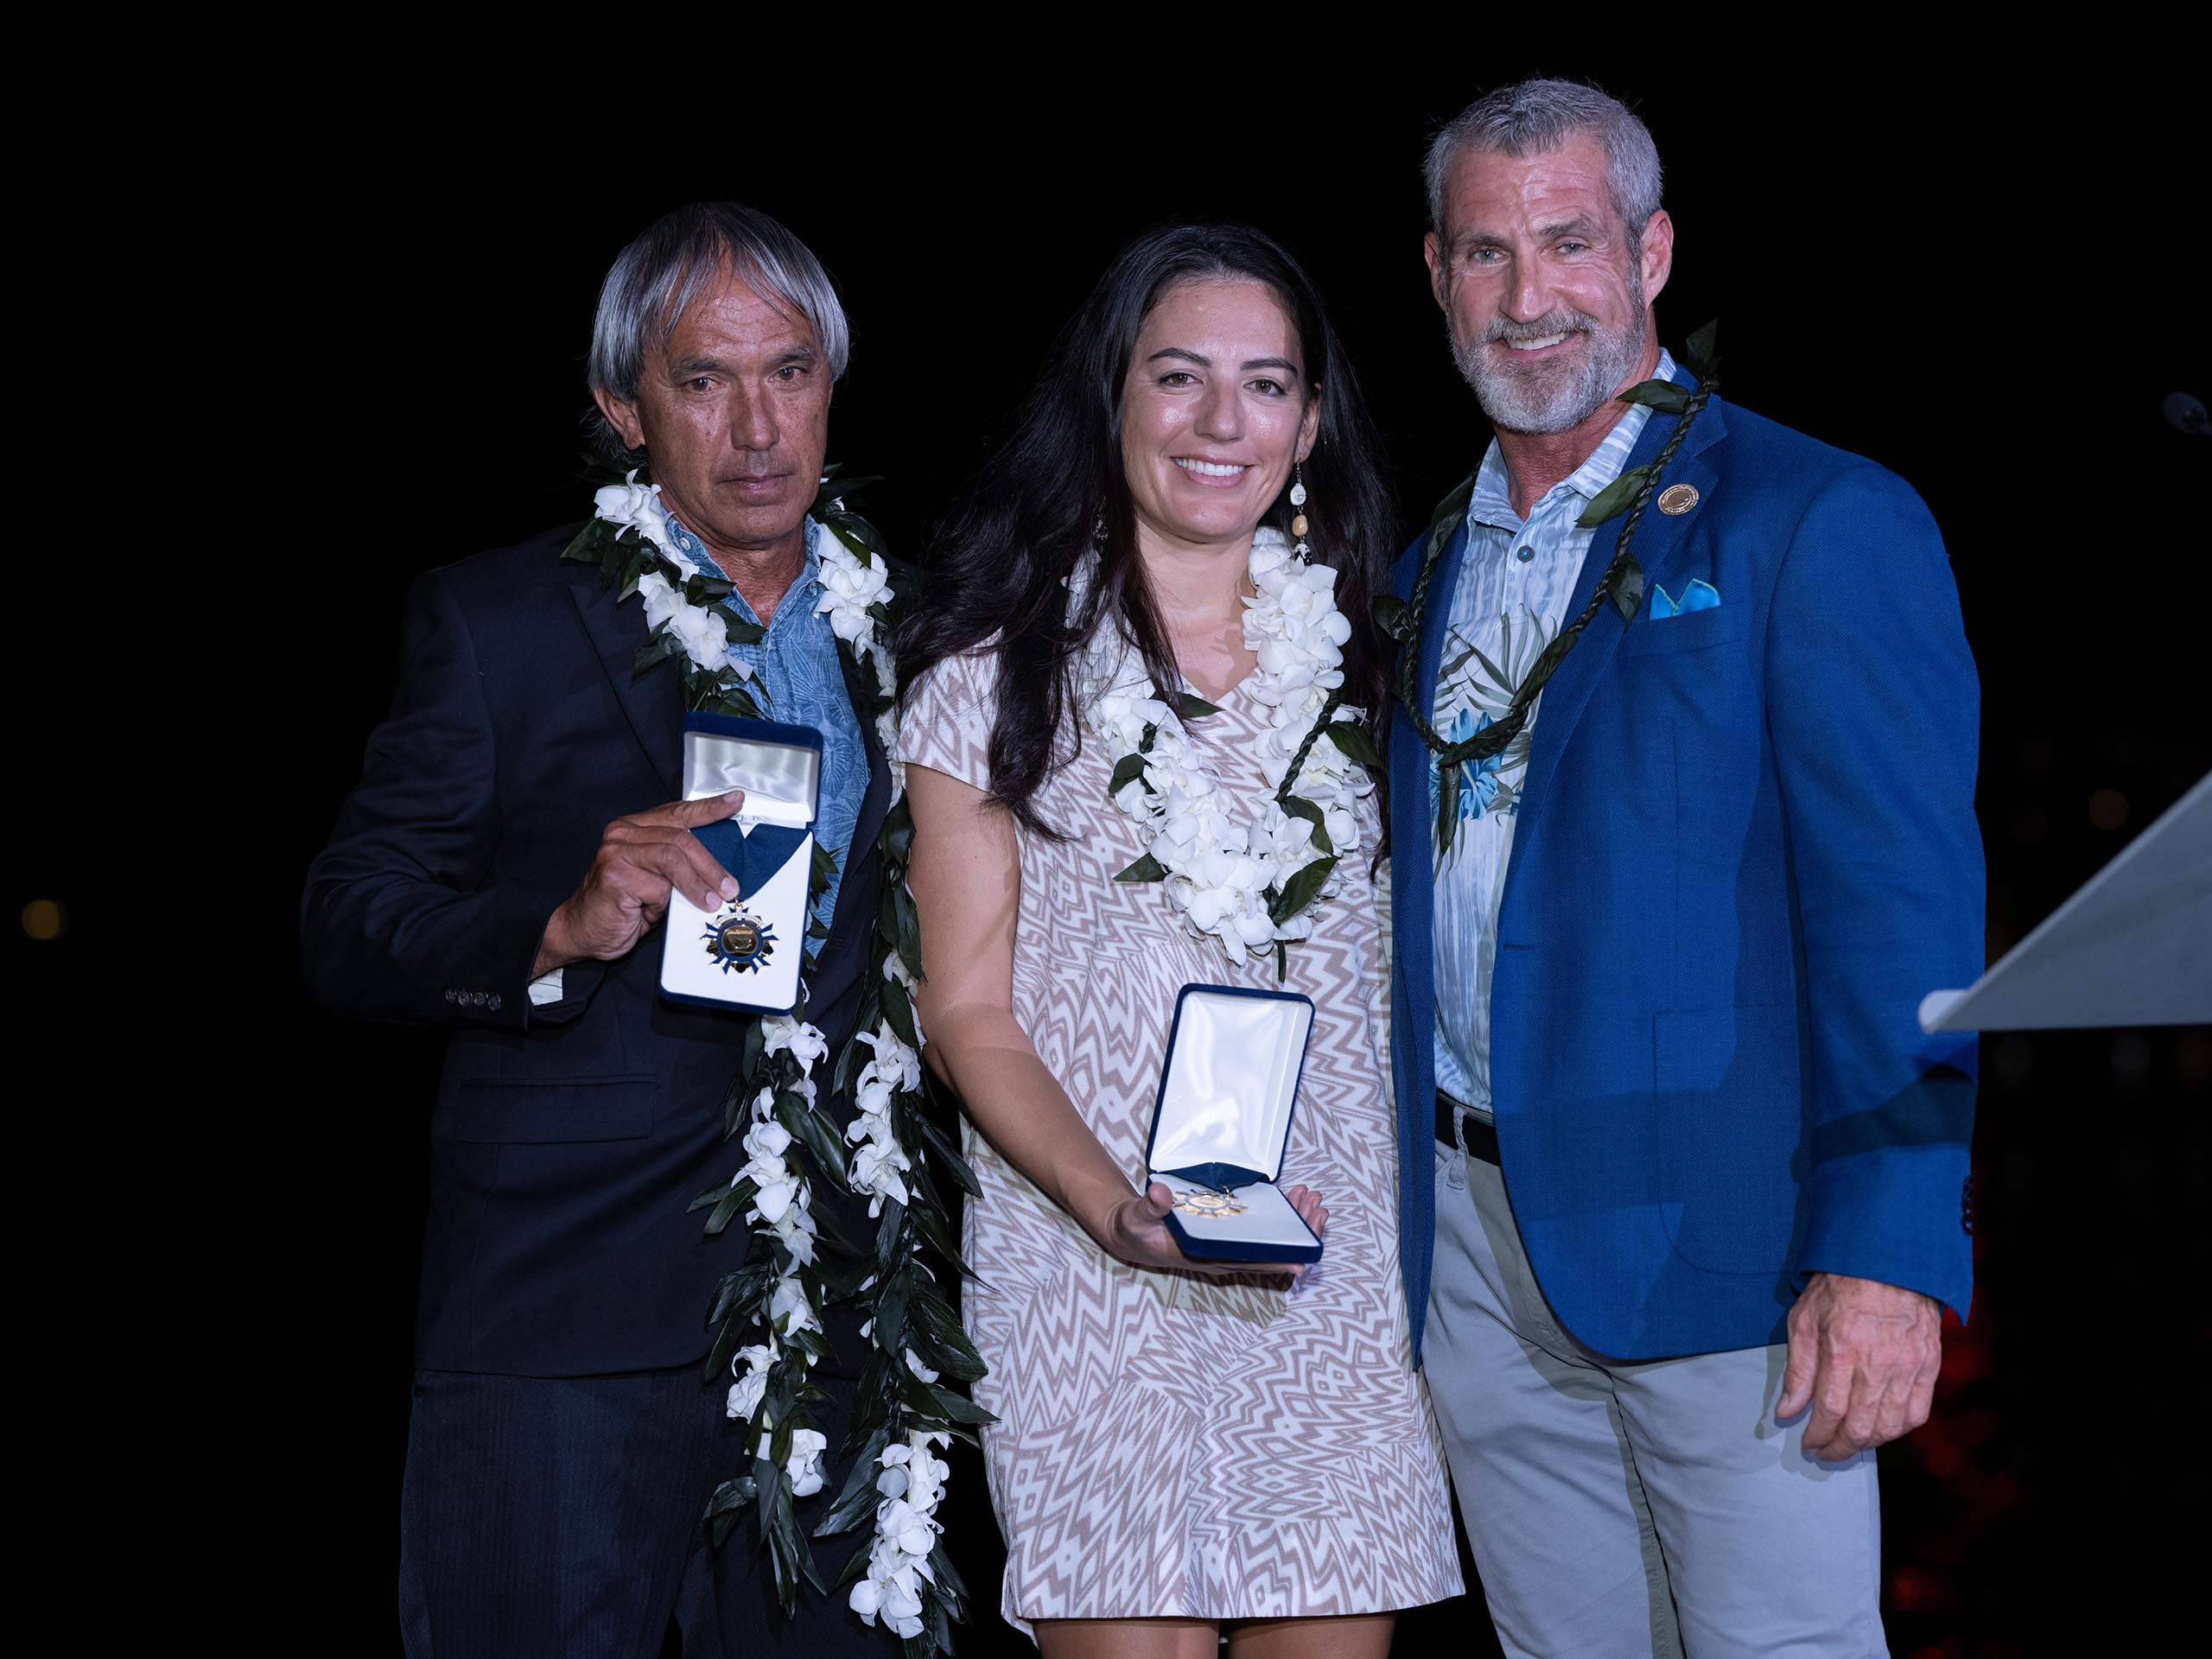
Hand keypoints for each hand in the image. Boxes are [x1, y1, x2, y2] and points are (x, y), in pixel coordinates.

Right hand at [533, 790, 745, 974]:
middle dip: (711, 865)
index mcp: (634, 828)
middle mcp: (622, 833)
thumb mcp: (656, 881)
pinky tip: (657, 912)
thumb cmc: (620, 908)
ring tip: (711, 900)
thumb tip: (718, 871)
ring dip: (698, 883)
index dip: (709, 808)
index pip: (678, 812)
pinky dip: (666, 902)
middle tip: (729, 886)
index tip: (734, 801)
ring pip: (673, 857)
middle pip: (681, 837)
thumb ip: (677, 867)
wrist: (582, 932)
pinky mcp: (615, 875)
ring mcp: (615, 852)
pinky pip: (658, 886)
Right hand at [1097, 1182, 1328, 1284]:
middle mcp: (1222, 1253)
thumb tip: (1161, 1193)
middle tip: (1319, 1212)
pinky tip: (1292, 1197)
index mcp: (1206, 1257)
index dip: (1276, 1262)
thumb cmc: (1138, 1230)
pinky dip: (1279, 1213)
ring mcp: (1228, 1243)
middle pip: (1268, 1250)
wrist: (1135, 1232)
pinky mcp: (1228, 1231)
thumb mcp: (1140, 1218)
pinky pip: (1261, 1227)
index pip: (1247, 1262)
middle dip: (1296, 1233)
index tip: (1303, 1262)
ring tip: (1313, 1201)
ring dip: (1293, 1222)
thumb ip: (1151, 1207)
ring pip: (1270, 1238)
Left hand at [1777, 1272, 1942, 1460]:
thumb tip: (1786, 1412)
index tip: (1809, 1443)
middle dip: (1840, 1448)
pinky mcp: (1929, 1366)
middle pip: (1861, 1426)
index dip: (1818, 1435)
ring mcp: (1908, 1366)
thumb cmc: (1839, 1287)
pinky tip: (1882, 1430)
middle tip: (1826, 1452)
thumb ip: (1798, 1371)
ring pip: (1890, 1426)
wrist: (1888, 1262)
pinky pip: (1917, 1413)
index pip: (1829, 1410)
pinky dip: (1898, 1429)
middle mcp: (1878, 1362)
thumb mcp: (1804, 1320)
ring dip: (1868, 1444)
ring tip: (1851, 1443)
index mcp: (1842, 1348)